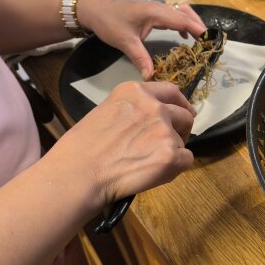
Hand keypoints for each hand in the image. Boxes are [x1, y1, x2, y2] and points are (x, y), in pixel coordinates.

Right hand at [43, 81, 195, 209]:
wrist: (78, 173)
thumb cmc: (83, 149)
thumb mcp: (107, 111)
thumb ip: (134, 110)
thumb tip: (155, 120)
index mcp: (135, 92)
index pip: (171, 91)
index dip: (181, 104)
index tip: (185, 113)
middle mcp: (153, 106)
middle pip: (185, 115)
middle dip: (181, 130)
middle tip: (167, 146)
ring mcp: (164, 130)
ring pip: (182, 142)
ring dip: (172, 152)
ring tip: (145, 164)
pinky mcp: (170, 154)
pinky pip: (186, 160)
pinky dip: (174, 169)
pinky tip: (151, 173)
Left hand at [76, 0, 206, 79]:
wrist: (94, 10)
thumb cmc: (109, 22)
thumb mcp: (125, 42)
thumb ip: (141, 59)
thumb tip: (151, 77)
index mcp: (155, 12)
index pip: (183, 20)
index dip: (198, 30)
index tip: (210, 40)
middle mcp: (159, 8)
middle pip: (186, 13)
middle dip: (199, 26)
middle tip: (208, 42)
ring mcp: (156, 8)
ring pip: (181, 12)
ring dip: (191, 23)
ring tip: (200, 39)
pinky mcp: (152, 12)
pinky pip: (173, 15)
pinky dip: (182, 23)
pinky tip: (183, 36)